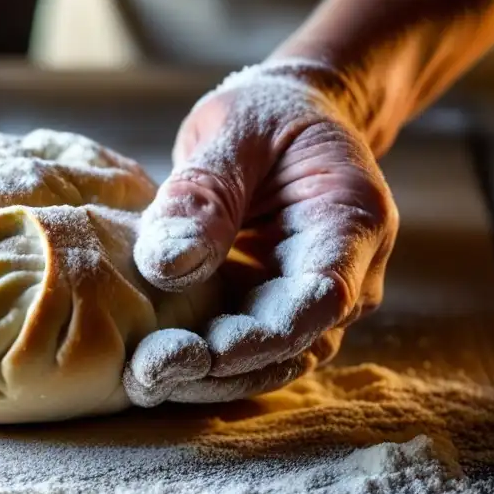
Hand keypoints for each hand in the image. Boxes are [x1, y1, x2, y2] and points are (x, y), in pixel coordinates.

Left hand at [125, 59, 398, 405]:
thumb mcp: (232, 132)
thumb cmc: (265, 114)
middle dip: (223, 368)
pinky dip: (206, 361)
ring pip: (273, 358)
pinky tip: (154, 366)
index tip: (199, 353)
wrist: (289, 116)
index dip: (263, 335)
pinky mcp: (277, 306)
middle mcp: (349, 270)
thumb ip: (203, 195)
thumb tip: (167, 267)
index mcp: (351, 218)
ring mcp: (314, 295)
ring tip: (142, 379)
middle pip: (296, 341)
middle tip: (147, 374)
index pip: (321, 298)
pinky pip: (250, 346)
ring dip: (211, 376)